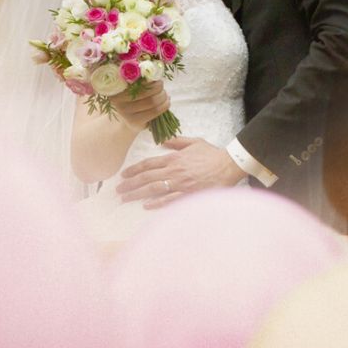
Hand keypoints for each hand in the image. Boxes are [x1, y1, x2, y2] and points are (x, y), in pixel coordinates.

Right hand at [107, 82, 169, 132]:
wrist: (129, 120)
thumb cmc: (133, 99)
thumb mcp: (133, 86)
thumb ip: (140, 79)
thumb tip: (155, 70)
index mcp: (116, 87)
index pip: (136, 80)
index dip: (149, 78)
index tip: (155, 77)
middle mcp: (117, 101)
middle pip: (145, 91)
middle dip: (158, 87)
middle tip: (161, 85)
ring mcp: (125, 113)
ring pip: (151, 101)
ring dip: (163, 96)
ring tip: (165, 95)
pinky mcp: (135, 122)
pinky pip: (154, 111)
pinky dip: (164, 105)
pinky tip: (167, 102)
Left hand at [116, 136, 246, 208]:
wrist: (228, 165)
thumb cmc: (212, 154)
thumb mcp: (194, 142)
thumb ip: (177, 142)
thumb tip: (164, 142)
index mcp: (173, 158)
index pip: (148, 164)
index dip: (134, 169)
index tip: (124, 175)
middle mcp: (174, 171)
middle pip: (146, 178)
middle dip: (130, 184)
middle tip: (118, 190)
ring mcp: (180, 184)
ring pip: (153, 189)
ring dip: (137, 194)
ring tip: (125, 198)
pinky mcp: (188, 194)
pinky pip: (169, 200)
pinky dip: (157, 203)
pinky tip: (146, 206)